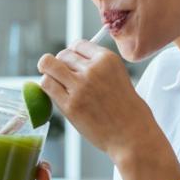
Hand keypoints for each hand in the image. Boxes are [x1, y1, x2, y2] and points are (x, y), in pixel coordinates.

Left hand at [38, 40, 159, 159]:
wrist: (132, 135)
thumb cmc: (127, 109)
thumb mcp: (119, 76)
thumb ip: (97, 66)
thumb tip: (71, 59)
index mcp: (108, 59)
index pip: (78, 44)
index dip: (73, 54)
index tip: (72, 64)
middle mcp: (93, 69)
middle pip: (62, 55)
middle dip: (60, 64)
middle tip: (64, 78)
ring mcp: (80, 87)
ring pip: (48, 65)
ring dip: (49, 73)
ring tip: (55, 83)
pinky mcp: (70, 105)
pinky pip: (47, 85)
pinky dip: (47, 87)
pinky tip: (55, 94)